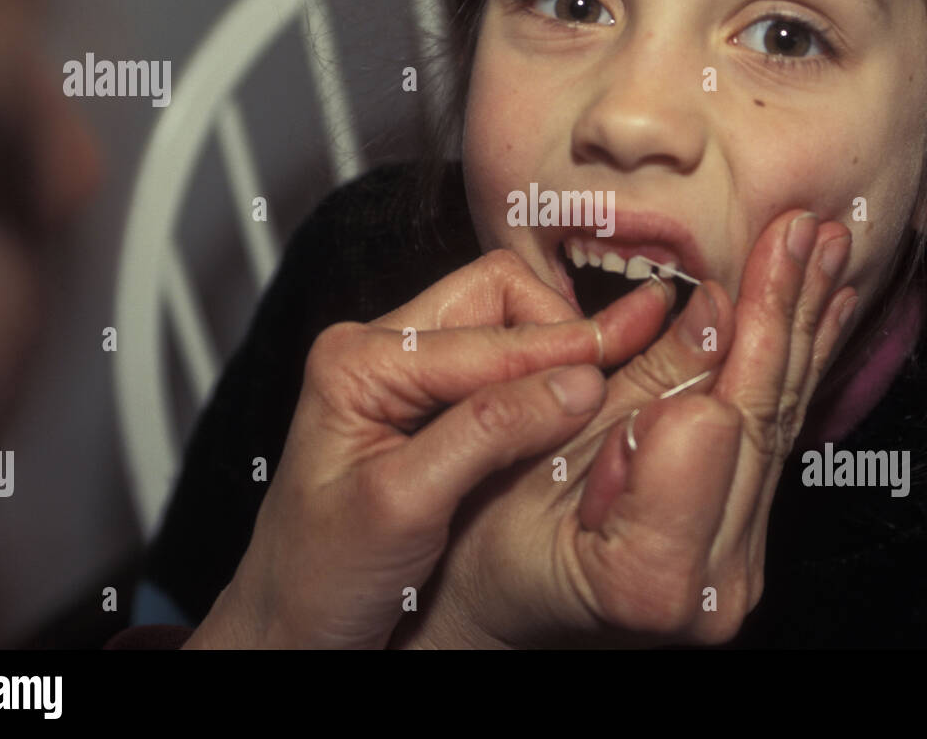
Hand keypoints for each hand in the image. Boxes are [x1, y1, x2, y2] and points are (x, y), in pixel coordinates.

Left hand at [182, 249, 665, 648]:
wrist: (290, 627)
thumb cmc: (318, 576)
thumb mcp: (404, 505)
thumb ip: (488, 433)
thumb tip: (577, 383)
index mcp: (359, 361)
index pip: (491, 329)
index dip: (567, 345)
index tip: (637, 345)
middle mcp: (379, 351)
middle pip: (498, 300)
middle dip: (560, 332)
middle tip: (619, 369)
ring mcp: (402, 376)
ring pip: (504, 328)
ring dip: (553, 358)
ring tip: (602, 389)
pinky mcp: (424, 407)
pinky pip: (498, 371)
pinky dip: (540, 386)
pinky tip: (568, 412)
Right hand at [391, 210, 855, 647]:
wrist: (487, 615)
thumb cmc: (478, 547)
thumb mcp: (534, 454)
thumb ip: (637, 386)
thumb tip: (714, 307)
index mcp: (652, 575)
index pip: (715, 429)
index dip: (714, 353)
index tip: (730, 272)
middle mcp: (717, 587)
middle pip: (761, 419)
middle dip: (785, 312)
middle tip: (807, 229)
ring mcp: (738, 573)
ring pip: (779, 427)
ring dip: (804, 332)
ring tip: (825, 256)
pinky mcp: (743, 551)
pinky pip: (773, 445)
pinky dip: (791, 374)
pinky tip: (816, 326)